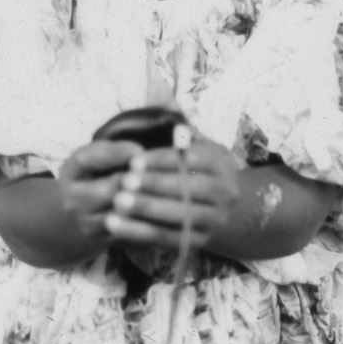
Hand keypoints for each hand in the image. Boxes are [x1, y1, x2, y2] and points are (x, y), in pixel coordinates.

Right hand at [51, 139, 153, 254]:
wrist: (81, 215)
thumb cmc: (96, 177)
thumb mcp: (95, 160)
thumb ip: (112, 152)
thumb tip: (141, 153)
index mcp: (70, 173)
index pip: (85, 159)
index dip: (113, 153)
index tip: (139, 148)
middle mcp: (72, 200)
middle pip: (103, 191)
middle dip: (131, 182)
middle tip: (157, 174)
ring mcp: (86, 223)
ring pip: (118, 215)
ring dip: (142, 204)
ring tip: (163, 194)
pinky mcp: (102, 239)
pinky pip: (128, 232)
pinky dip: (147, 222)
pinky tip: (164, 211)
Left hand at [102, 134, 242, 256]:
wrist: (219, 208)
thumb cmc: (195, 168)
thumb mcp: (194, 144)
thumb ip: (178, 129)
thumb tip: (164, 100)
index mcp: (223, 164)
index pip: (194, 160)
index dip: (163, 160)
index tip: (134, 160)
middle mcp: (226, 194)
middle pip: (188, 190)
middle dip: (153, 186)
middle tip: (123, 182)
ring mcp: (215, 222)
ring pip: (178, 217)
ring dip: (145, 211)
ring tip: (116, 203)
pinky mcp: (198, 243)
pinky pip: (166, 239)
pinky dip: (139, 232)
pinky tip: (115, 225)